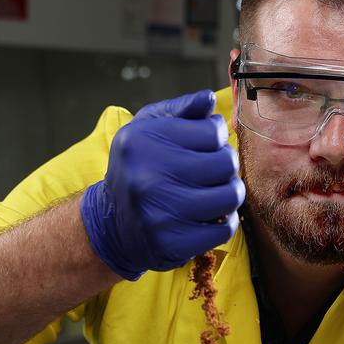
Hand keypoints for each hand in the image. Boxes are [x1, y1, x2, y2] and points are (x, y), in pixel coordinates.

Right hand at [80, 89, 243, 279]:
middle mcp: (149, 176)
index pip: (213, 131)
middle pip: (225, 164)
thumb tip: (208, 100)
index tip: (205, 146)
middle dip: (225, 166)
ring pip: (230, 197)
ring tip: (215, 192)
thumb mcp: (147, 128)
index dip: (216, 138)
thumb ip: (180, 110)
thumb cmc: (138, 168)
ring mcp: (161, 213)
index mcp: (144, 141)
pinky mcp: (173, 243)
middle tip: (213, 172)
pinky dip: (224, 222)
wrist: (113, 224)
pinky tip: (209, 216)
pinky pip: (224, 229)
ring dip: (229, 194)